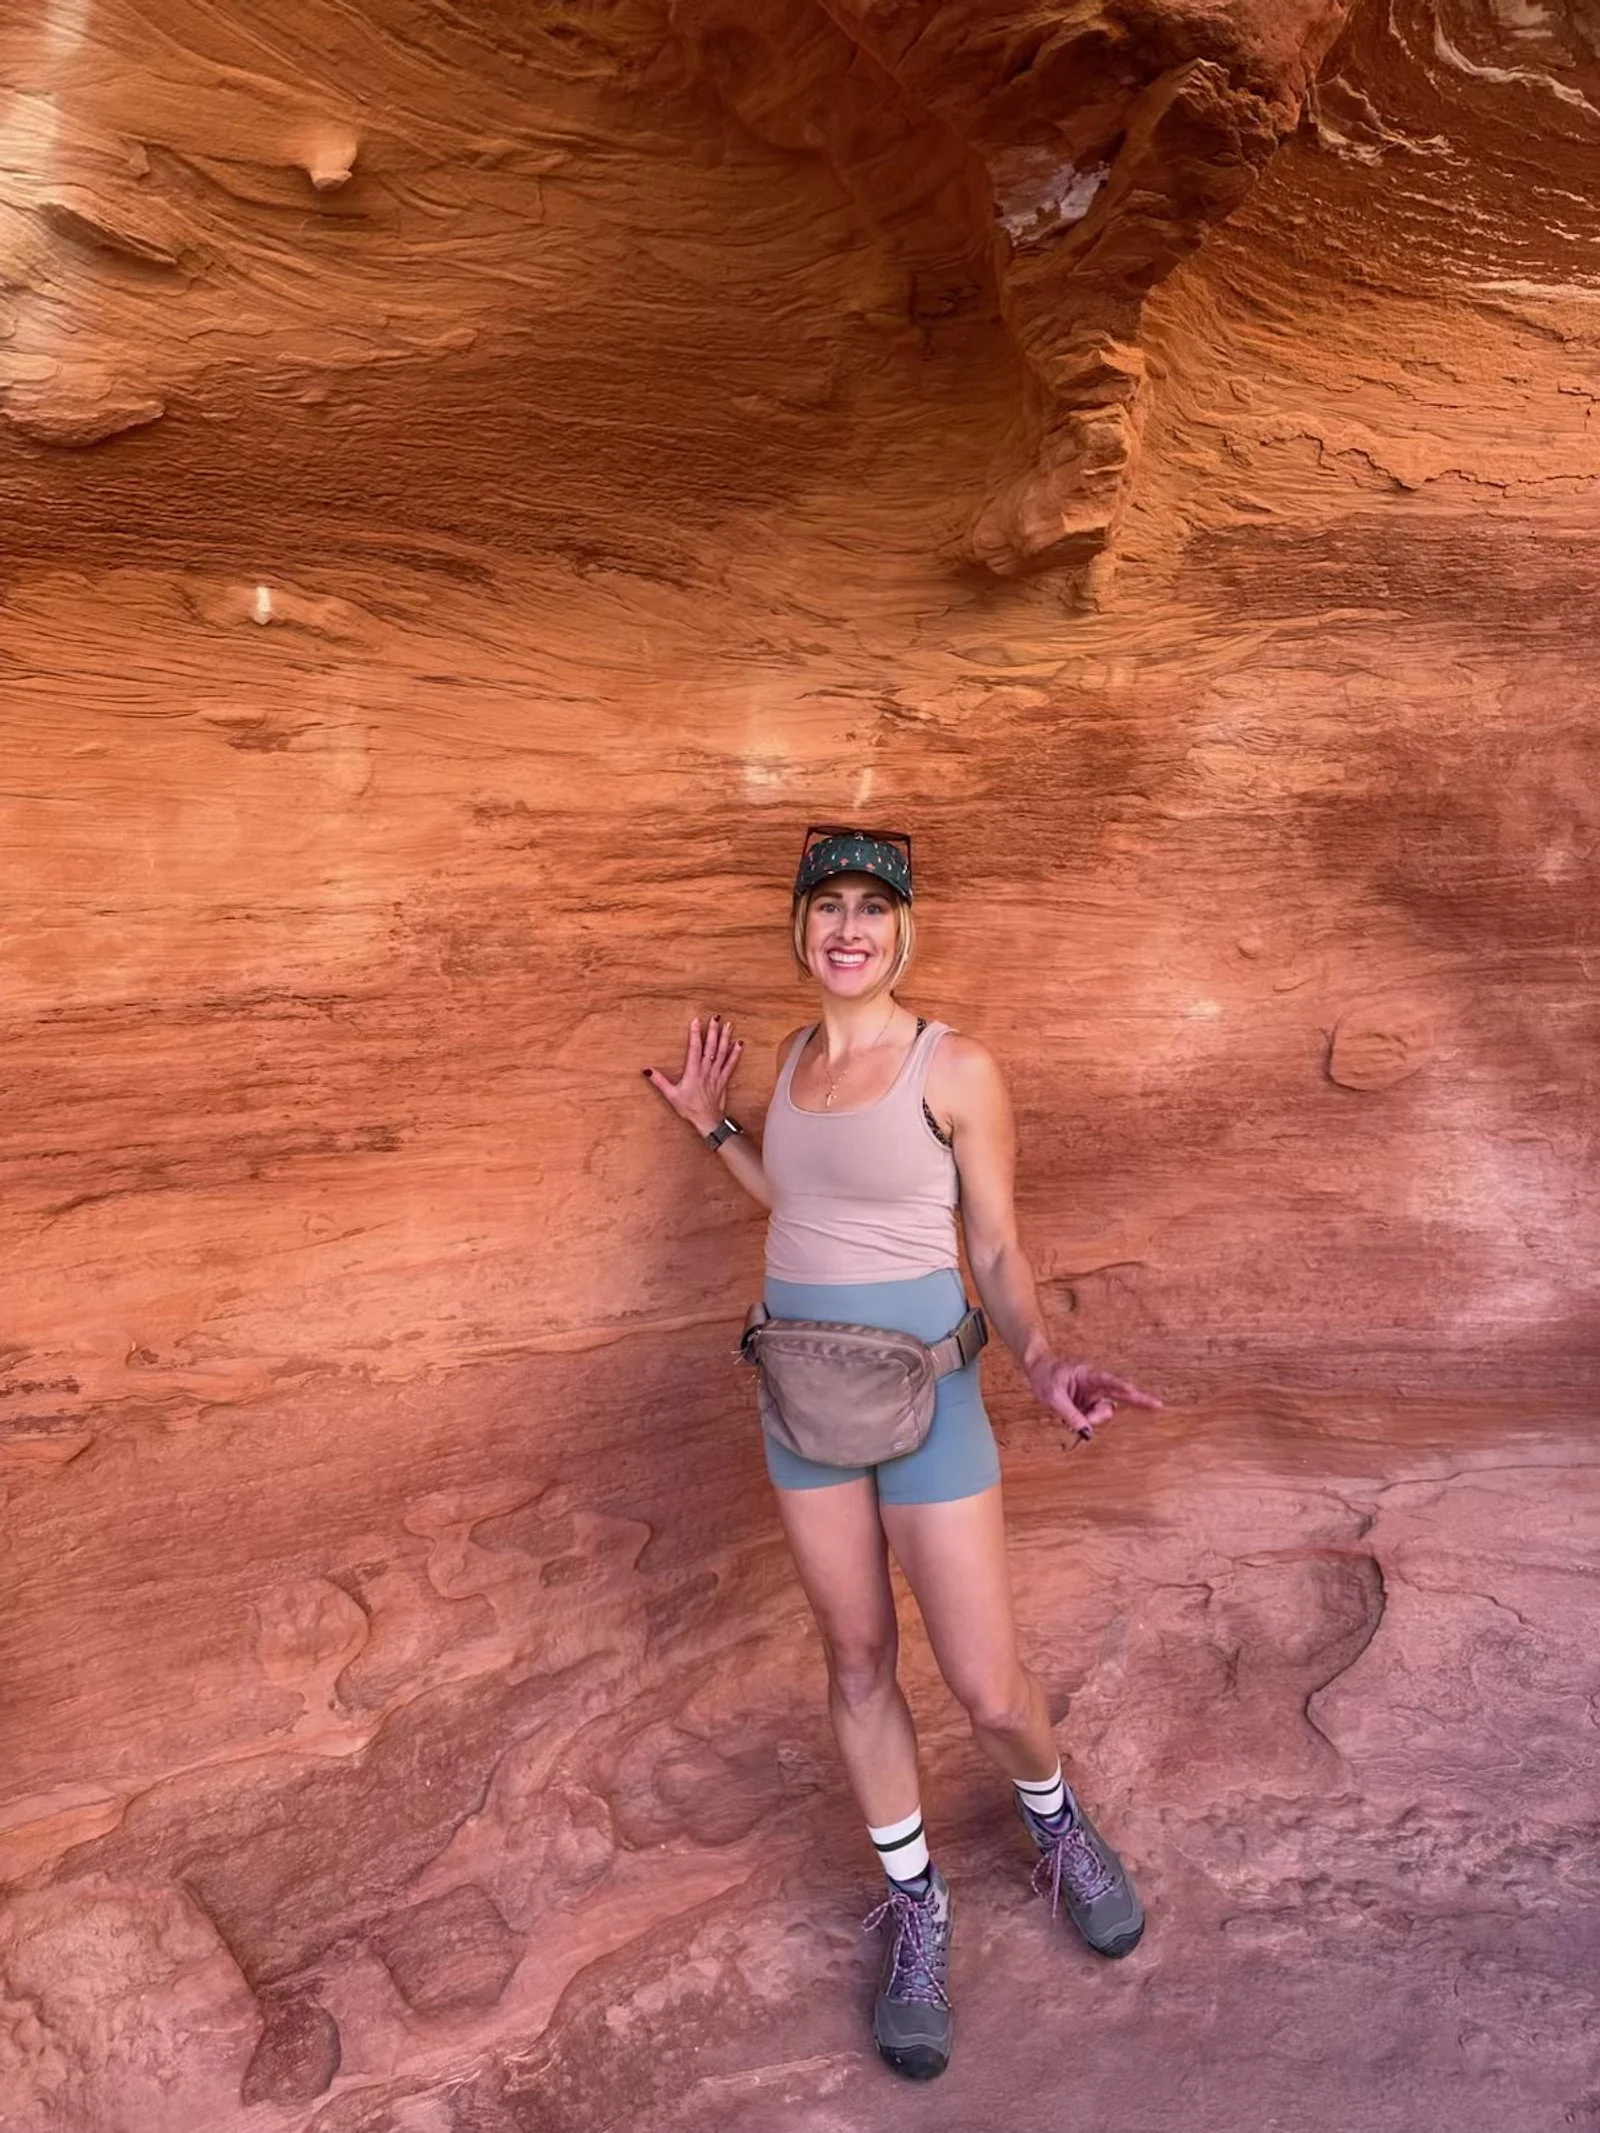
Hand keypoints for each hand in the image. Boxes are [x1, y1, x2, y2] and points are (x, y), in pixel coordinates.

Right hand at [641, 1014, 742, 1135]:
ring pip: (721, 1053)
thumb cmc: (688, 1108)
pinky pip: (731, 1064)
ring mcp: (716, 1074)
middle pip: (710, 1047)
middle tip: (716, 1017)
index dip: (695, 1033)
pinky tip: (739, 1043)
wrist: (706, 1119)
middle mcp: (706, 1070)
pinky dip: (735, 1053)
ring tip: (728, 1025)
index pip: (694, 1048)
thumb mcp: (671, 1095)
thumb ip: (659, 1081)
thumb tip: (647, 1070)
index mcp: (693, 1071)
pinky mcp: (723, 1079)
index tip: (696, 1021)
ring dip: (725, 1038)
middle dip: (713, 1031)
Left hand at [1026, 1356, 1162, 1443]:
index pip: (1108, 1381)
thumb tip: (1086, 1432)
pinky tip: (1076, 1421)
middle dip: (1134, 1402)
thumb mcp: (1052, 1396)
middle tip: (1153, 1406)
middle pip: (1119, 1395)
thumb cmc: (1045, 1377)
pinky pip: (1095, 1416)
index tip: (1136, 1392)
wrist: (1038, 1370)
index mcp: (1088, 1375)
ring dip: (1095, 1419)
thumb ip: (1070, 1414)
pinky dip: (1088, 1422)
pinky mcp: (1089, 1404)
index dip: (1123, 1387)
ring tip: (1074, 1419)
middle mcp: (1095, 1385)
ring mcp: (1094, 1395)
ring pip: (1105, 1411)